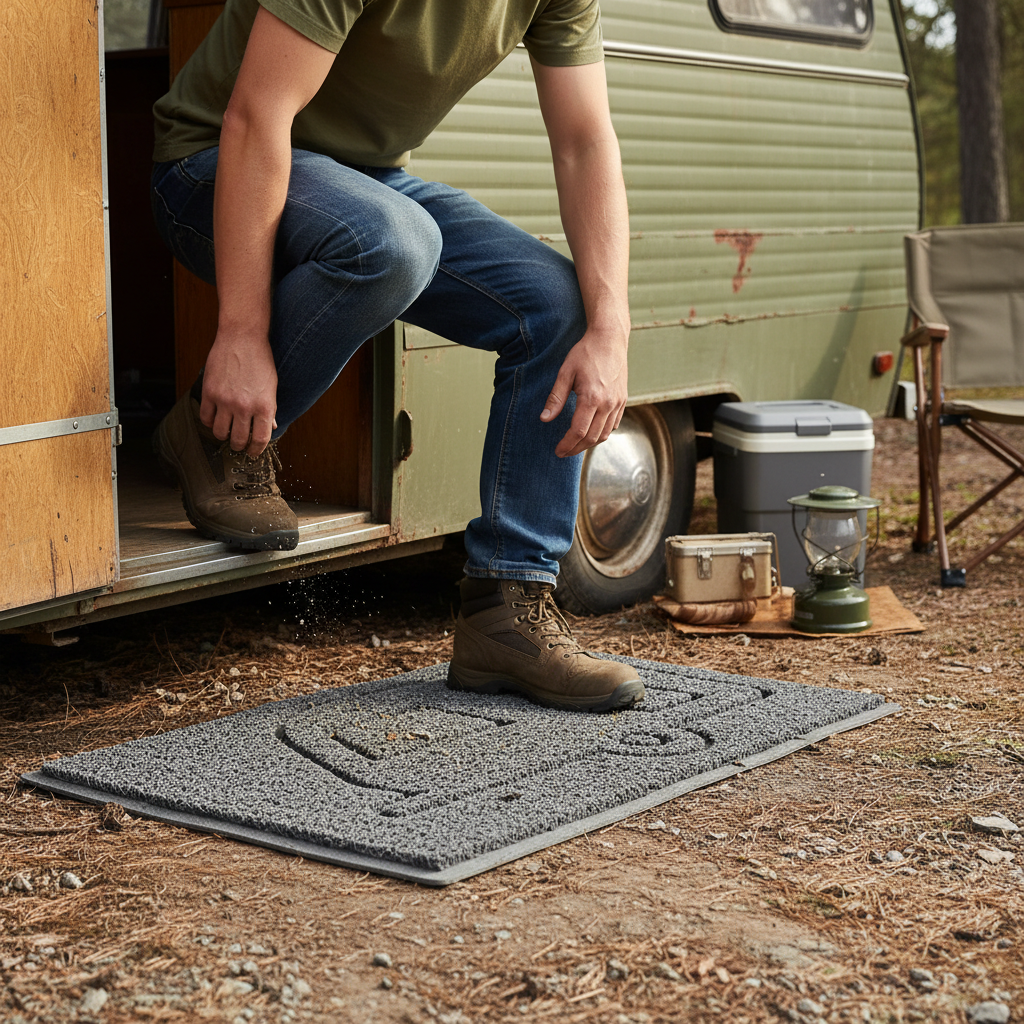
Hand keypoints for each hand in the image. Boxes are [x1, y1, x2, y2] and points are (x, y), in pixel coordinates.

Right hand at [199, 332, 278, 455]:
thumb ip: (269, 409)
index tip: (253, 452)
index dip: (256, 450)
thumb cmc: (260, 360)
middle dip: (239, 446)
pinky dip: (209, 422)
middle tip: (238, 443)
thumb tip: (270, 428)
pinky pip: (205, 417)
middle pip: (238, 440)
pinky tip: (215, 419)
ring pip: (219, 432)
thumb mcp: (271, 386)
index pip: (260, 440)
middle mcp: (244, 406)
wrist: (242, 337)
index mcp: (264, 406)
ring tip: (226, 431)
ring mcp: (225, 400)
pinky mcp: (209, 392)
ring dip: (223, 436)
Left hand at [540, 330, 627, 457]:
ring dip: (589, 443)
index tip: (558, 451)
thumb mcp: (565, 373)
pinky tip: (590, 432)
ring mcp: (618, 403)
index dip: (567, 445)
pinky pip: (613, 425)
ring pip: (604, 434)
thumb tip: (544, 419)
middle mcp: (608, 404)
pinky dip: (601, 433)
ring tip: (575, 445)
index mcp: (592, 398)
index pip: (578, 431)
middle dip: (576, 448)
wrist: (610, 339)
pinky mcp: (623, 400)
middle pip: (591, 437)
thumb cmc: (585, 353)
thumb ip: (555, 398)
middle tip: (563, 452)